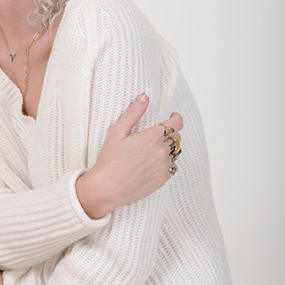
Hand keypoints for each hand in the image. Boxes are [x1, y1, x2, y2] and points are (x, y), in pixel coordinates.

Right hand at [76, 94, 182, 218]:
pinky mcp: (162, 179)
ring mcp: (164, 167)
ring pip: (175, 153)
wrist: (107, 188)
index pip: (176, 123)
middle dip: (171, 133)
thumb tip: (144, 96)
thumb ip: (133, 112)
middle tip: (159, 134)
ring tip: (155, 150)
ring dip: (169, 149)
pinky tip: (154, 164)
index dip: (176, 118)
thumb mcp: (117, 131)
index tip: (172, 116)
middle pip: (177, 138)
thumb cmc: (109, 159)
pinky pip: (172, 167)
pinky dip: (167, 163)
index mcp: (152, 137)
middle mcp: (162, 152)